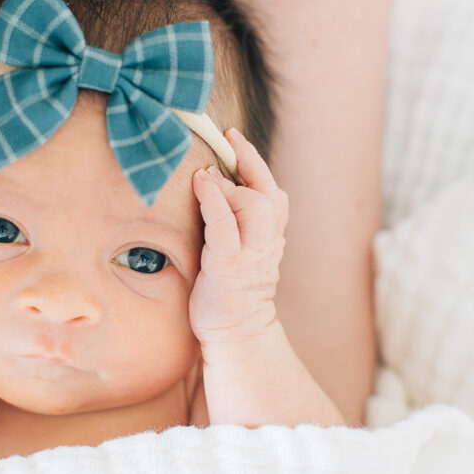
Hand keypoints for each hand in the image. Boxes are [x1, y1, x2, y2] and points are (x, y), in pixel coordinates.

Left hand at [189, 128, 288, 347]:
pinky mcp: (229, 265)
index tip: (235, 139)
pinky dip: (214, 200)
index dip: (255, 163)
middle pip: (268, 191)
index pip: (272, 191)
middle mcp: (266, 242)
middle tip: (227, 143)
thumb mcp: (236, 251)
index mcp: (270, 237)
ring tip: (207, 175)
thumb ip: (234, 222)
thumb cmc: (227, 292)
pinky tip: (201, 183)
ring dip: (230, 184)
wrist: (235, 334)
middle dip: (249, 162)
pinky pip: (225, 224)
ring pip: (253, 204)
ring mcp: (250, 253)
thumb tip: (211, 184)